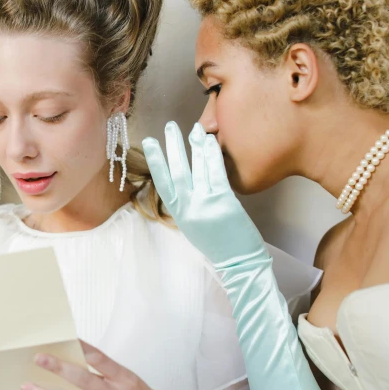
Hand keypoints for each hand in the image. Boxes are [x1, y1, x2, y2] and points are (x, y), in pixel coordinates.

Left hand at [21, 341, 195, 389]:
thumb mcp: (131, 380)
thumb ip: (107, 371)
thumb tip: (78, 356)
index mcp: (125, 380)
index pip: (100, 358)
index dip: (82, 346)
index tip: (66, 337)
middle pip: (82, 380)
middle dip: (58, 368)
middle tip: (39, 358)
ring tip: (28, 387)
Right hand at [142, 122, 266, 267]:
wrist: (239, 263)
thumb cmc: (218, 245)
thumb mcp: (194, 226)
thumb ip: (188, 205)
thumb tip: (187, 182)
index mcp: (179, 214)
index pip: (163, 183)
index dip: (156, 161)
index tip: (149, 142)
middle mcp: (189, 208)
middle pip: (177, 171)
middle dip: (172, 146)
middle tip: (169, 126)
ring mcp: (206, 204)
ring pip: (197, 169)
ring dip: (194, 146)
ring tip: (193, 128)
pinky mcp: (224, 201)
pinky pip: (216, 173)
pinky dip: (212, 155)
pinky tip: (209, 142)